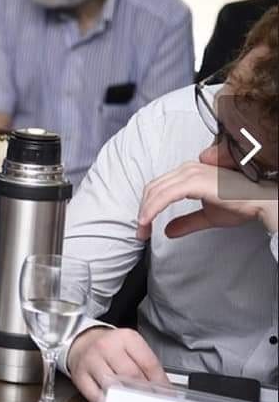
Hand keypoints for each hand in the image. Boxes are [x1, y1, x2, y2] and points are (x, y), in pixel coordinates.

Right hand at [66, 326, 167, 401]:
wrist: (82, 342)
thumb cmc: (111, 348)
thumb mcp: (131, 348)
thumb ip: (147, 365)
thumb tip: (164, 389)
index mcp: (125, 338)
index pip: (148, 363)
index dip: (160, 383)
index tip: (167, 395)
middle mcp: (106, 346)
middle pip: (131, 375)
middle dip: (144, 392)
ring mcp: (90, 360)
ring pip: (113, 386)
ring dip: (126, 399)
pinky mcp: (79, 375)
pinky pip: (96, 395)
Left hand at [137, 146, 277, 239]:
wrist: (262, 202)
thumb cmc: (242, 204)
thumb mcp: (208, 216)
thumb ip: (186, 222)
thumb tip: (167, 231)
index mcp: (189, 173)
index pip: (159, 187)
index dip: (147, 206)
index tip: (144, 226)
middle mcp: (187, 169)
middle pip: (153, 188)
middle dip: (143, 210)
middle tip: (140, 232)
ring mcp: (190, 174)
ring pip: (156, 191)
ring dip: (145, 212)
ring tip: (142, 230)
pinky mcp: (194, 182)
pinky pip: (165, 195)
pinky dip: (153, 208)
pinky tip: (147, 220)